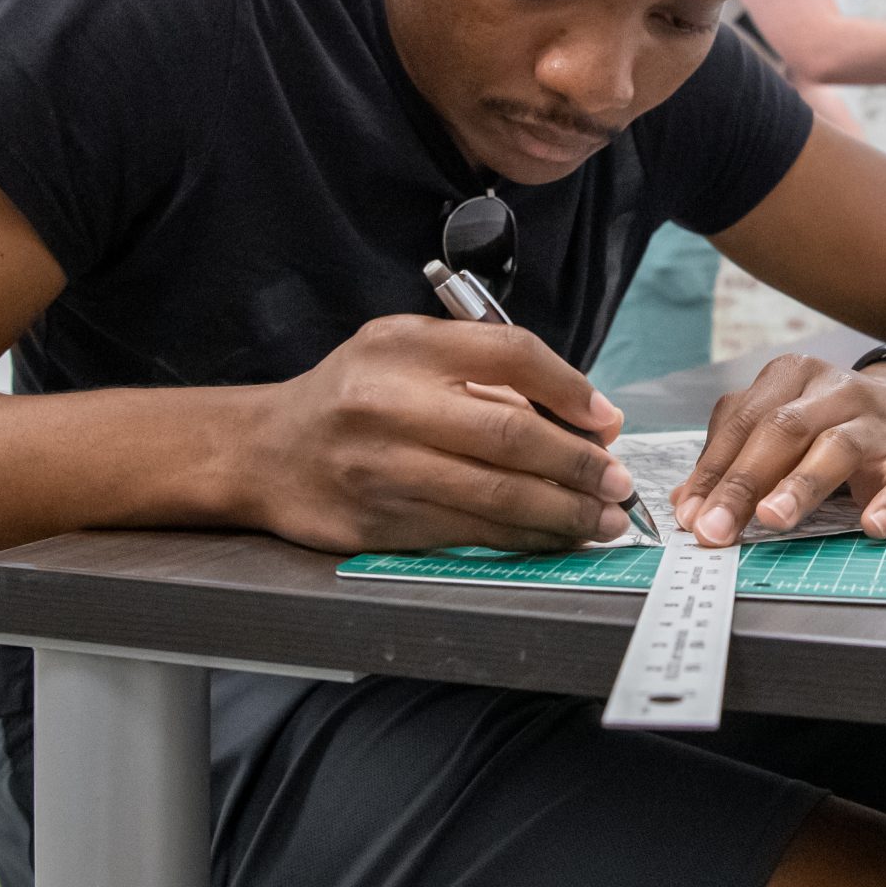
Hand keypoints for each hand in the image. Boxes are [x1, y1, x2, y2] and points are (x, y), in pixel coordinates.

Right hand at [243, 316, 632, 555]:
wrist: (266, 451)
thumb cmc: (354, 395)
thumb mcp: (406, 351)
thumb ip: (484, 369)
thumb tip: (584, 417)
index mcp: (405, 347)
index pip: (510, 354)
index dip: (570, 388)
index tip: (607, 420)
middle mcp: (391, 405)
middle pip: (510, 433)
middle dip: (578, 464)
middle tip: (619, 482)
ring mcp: (383, 469)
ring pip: (495, 496)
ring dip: (563, 513)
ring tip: (604, 520)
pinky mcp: (380, 524)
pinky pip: (469, 535)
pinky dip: (523, 539)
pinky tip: (555, 538)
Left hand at [669, 354, 885, 545]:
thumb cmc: (835, 422)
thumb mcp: (784, 424)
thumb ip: (737, 458)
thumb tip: (687, 504)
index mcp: (793, 377)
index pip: (743, 422)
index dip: (713, 471)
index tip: (690, 515)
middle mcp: (837, 392)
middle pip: (784, 431)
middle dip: (744, 482)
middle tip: (716, 528)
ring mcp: (881, 422)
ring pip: (839, 448)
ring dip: (802, 485)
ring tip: (773, 518)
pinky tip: (871, 525)